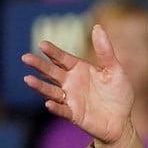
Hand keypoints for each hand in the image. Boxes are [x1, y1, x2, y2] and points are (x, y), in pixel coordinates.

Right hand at [22, 25, 134, 147]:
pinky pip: (62, 110)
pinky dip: (55, 107)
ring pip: (51, 91)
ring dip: (40, 86)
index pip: (62, 58)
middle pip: (51, 72)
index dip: (53, 52)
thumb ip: (105, 51)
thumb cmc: (118, 93)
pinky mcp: (74, 114)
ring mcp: (71, 99)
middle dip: (39, 65)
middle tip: (25, 57)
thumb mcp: (115, 69)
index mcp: (79, 69)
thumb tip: (97, 27)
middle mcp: (71, 83)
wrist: (122, 120)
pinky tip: (48, 103)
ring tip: (28, 80)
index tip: (42, 44)